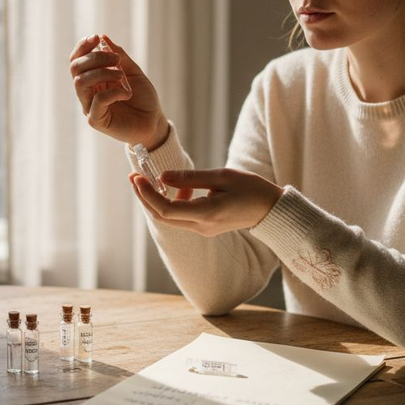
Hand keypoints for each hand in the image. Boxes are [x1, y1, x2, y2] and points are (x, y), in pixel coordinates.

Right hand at [69, 34, 168, 148]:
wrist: (153, 122)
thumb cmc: (143, 98)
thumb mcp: (133, 72)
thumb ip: (119, 56)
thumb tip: (103, 38)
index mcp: (93, 78)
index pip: (77, 60)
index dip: (82, 47)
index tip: (96, 38)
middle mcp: (88, 92)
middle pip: (75, 68)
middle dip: (95, 58)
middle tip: (116, 59)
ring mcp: (89, 106)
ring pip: (81, 82)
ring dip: (103, 73)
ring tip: (122, 77)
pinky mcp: (96, 120)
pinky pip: (97, 101)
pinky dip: (113, 92)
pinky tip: (126, 93)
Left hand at [129, 168, 283, 236]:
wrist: (271, 210)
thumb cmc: (251, 189)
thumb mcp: (222, 176)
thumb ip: (190, 177)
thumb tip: (162, 177)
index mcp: (207, 213)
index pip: (166, 209)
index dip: (147, 194)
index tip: (137, 176)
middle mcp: (201, 226)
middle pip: (161, 216)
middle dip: (144, 196)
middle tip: (134, 175)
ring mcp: (202, 229)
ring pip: (169, 217)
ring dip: (156, 198)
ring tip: (151, 176)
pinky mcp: (204, 227)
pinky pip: (180, 216)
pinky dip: (171, 201)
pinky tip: (180, 187)